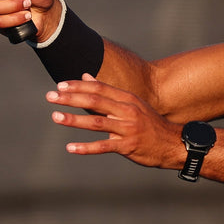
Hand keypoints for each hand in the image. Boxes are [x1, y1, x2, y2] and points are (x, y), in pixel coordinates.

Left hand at [45, 75, 185, 169]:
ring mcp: (128, 128)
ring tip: (56, 117)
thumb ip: (107, 92)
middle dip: (71, 98)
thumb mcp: (131, 104)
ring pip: (97, 122)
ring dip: (74, 119)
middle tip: (51, 97)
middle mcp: (127, 110)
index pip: (99, 88)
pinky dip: (86, 147)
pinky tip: (71, 147)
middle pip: (95, 101)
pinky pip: (104, 146)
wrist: (172, 143)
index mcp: (127, 98)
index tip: (60, 85)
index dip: (78, 86)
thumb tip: (85, 75)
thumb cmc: (149, 123)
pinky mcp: (128, 146)